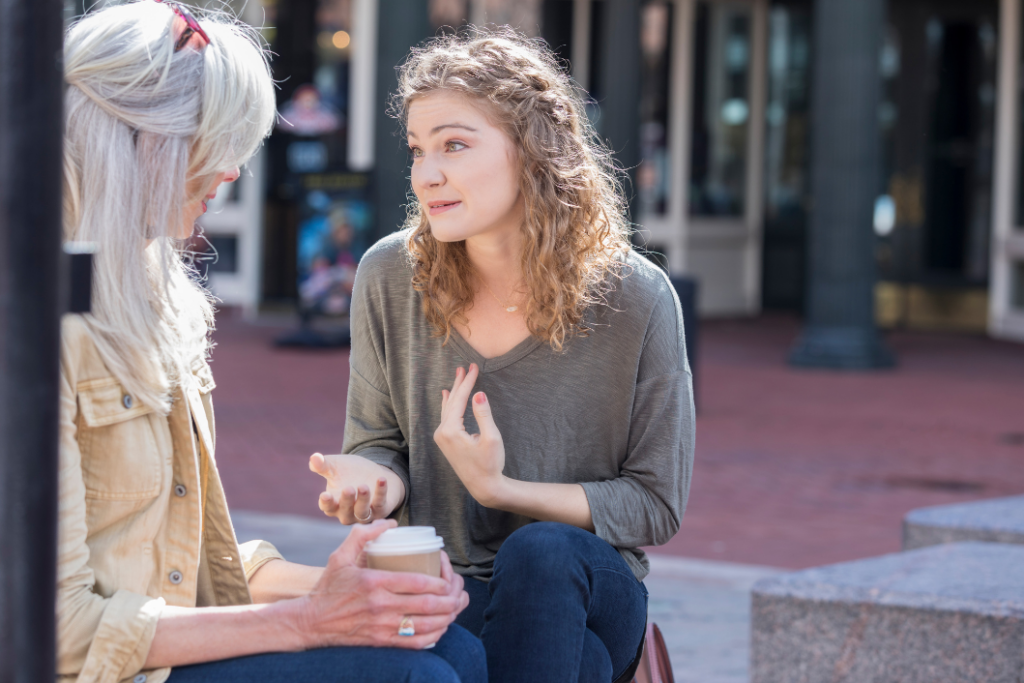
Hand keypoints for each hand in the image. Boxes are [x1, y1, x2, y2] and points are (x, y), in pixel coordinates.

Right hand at [298, 519, 468, 649]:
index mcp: (374, 582)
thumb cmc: (329, 587)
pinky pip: (415, 643)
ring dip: (448, 617)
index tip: (448, 576)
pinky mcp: (382, 641)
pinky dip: (434, 636)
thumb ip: (363, 534)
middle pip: (428, 605)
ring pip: (426, 626)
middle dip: (451, 599)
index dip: (441, 581)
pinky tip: (441, 627)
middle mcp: (380, 606)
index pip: (418, 582)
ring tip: (457, 607)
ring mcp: (382, 627)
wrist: (311, 622)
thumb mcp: (340, 555)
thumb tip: (390, 523)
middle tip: (459, 591)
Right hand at [309, 453, 403, 523]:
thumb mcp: (335, 467)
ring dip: (363, 500)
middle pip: (345, 510)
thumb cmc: (350, 473)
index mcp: (333, 504)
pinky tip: (381, 479)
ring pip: (362, 511)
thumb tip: (314, 458)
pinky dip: (381, 492)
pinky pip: (380, 504)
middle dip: (347, 500)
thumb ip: (323, 465)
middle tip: (348, 488)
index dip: (326, 502)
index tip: (325, 495)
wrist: (374, 474)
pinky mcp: (381, 510)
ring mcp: (364, 513)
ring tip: (363, 487)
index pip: (327, 507)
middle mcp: (347, 513)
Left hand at [433, 364, 506, 506]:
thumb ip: (483, 414)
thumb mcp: (491, 438)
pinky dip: (449, 405)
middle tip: (466, 367)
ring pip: (448, 408)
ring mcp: (442, 438)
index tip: (473, 367)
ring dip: (454, 392)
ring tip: (458, 376)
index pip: (459, 400)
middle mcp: (442, 433)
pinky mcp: (445, 442)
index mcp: (451, 431)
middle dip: (460, 384)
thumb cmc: (490, 464)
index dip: (467, 382)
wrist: (484, 487)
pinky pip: (446, 417)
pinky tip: (447, 396)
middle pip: (451, 402)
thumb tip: (478, 393)